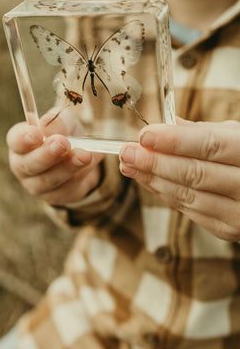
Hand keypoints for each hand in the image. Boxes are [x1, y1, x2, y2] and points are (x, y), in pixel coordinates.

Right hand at [7, 110, 103, 205]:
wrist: (81, 155)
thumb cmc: (65, 133)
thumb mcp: (64, 122)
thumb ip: (57, 122)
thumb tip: (49, 124)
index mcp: (20, 142)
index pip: (15, 140)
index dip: (24, 138)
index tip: (36, 133)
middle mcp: (23, 166)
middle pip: (29, 164)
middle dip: (47, 154)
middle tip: (63, 143)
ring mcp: (37, 184)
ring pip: (50, 179)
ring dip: (68, 167)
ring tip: (84, 155)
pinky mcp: (56, 196)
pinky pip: (68, 188)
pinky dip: (81, 174)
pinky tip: (90, 162)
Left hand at [119, 118, 239, 241]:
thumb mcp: (239, 137)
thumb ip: (206, 132)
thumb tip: (168, 123)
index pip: (211, 146)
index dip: (175, 141)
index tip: (145, 135)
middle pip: (195, 173)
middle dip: (155, 162)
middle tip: (127, 151)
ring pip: (189, 195)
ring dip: (153, 180)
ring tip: (129, 165)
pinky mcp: (230, 231)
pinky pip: (191, 211)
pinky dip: (166, 194)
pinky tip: (148, 181)